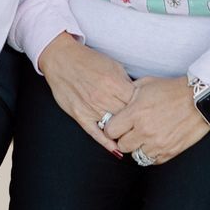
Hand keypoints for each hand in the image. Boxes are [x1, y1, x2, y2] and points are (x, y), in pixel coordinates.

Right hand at [36, 31, 134, 155]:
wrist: (62, 59)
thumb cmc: (89, 61)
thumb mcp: (113, 66)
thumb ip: (127, 82)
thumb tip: (139, 97)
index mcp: (114, 83)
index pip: (136, 103)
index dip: (143, 109)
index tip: (147, 112)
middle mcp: (103, 97)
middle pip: (127, 117)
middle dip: (135, 122)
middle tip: (142, 126)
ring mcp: (91, 108)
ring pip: (113, 127)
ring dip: (123, 133)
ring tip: (133, 138)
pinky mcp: (80, 115)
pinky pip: (95, 133)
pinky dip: (106, 143)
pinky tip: (116, 150)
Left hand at [103, 75, 209, 165]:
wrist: (200, 99)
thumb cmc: (172, 89)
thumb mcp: (146, 84)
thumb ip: (128, 94)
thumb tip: (117, 100)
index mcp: (136, 113)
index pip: (110, 131)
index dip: (112, 128)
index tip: (117, 125)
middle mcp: (145, 131)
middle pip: (122, 146)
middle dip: (124, 138)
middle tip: (131, 131)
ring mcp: (158, 143)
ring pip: (137, 155)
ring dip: (139, 147)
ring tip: (145, 136)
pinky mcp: (170, 151)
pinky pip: (153, 160)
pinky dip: (152, 153)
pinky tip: (155, 142)